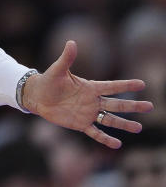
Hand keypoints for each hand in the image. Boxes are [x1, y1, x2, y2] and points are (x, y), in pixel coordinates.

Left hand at [22, 40, 152, 148]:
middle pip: (116, 104)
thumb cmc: (49, 81)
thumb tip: (71, 42)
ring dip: (123, 124)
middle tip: (150, 106)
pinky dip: (105, 139)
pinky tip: (117, 144)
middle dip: (133, 106)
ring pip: (110, 120)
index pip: (112, 86)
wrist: (38, 96)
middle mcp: (93, 101)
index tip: (142, 84)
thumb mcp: (58, 69)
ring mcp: (88, 113)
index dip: (126, 85)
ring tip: (138, 128)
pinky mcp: (80, 124)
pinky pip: (95, 133)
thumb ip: (67, 58)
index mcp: (90, 87)